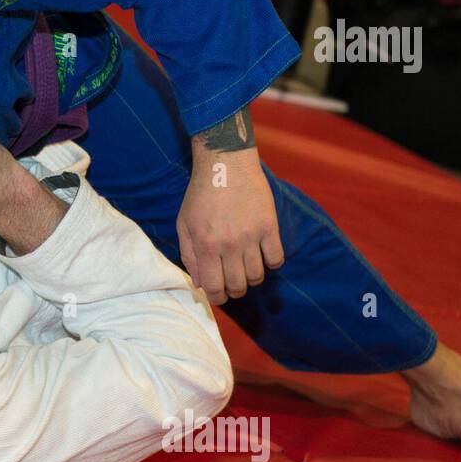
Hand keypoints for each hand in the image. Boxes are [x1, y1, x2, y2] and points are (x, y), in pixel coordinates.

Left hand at [176, 146, 283, 304]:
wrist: (225, 164)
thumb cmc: (201, 194)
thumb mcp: (184, 224)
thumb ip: (189, 255)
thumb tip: (199, 283)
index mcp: (206, 245)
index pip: (213, 287)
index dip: (216, 297)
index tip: (218, 295)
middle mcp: (229, 244)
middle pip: (238, 285)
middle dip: (234, 291)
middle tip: (232, 285)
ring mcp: (251, 236)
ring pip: (257, 276)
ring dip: (251, 279)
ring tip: (246, 269)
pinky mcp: (269, 226)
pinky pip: (277, 259)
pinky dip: (271, 263)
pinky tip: (263, 256)